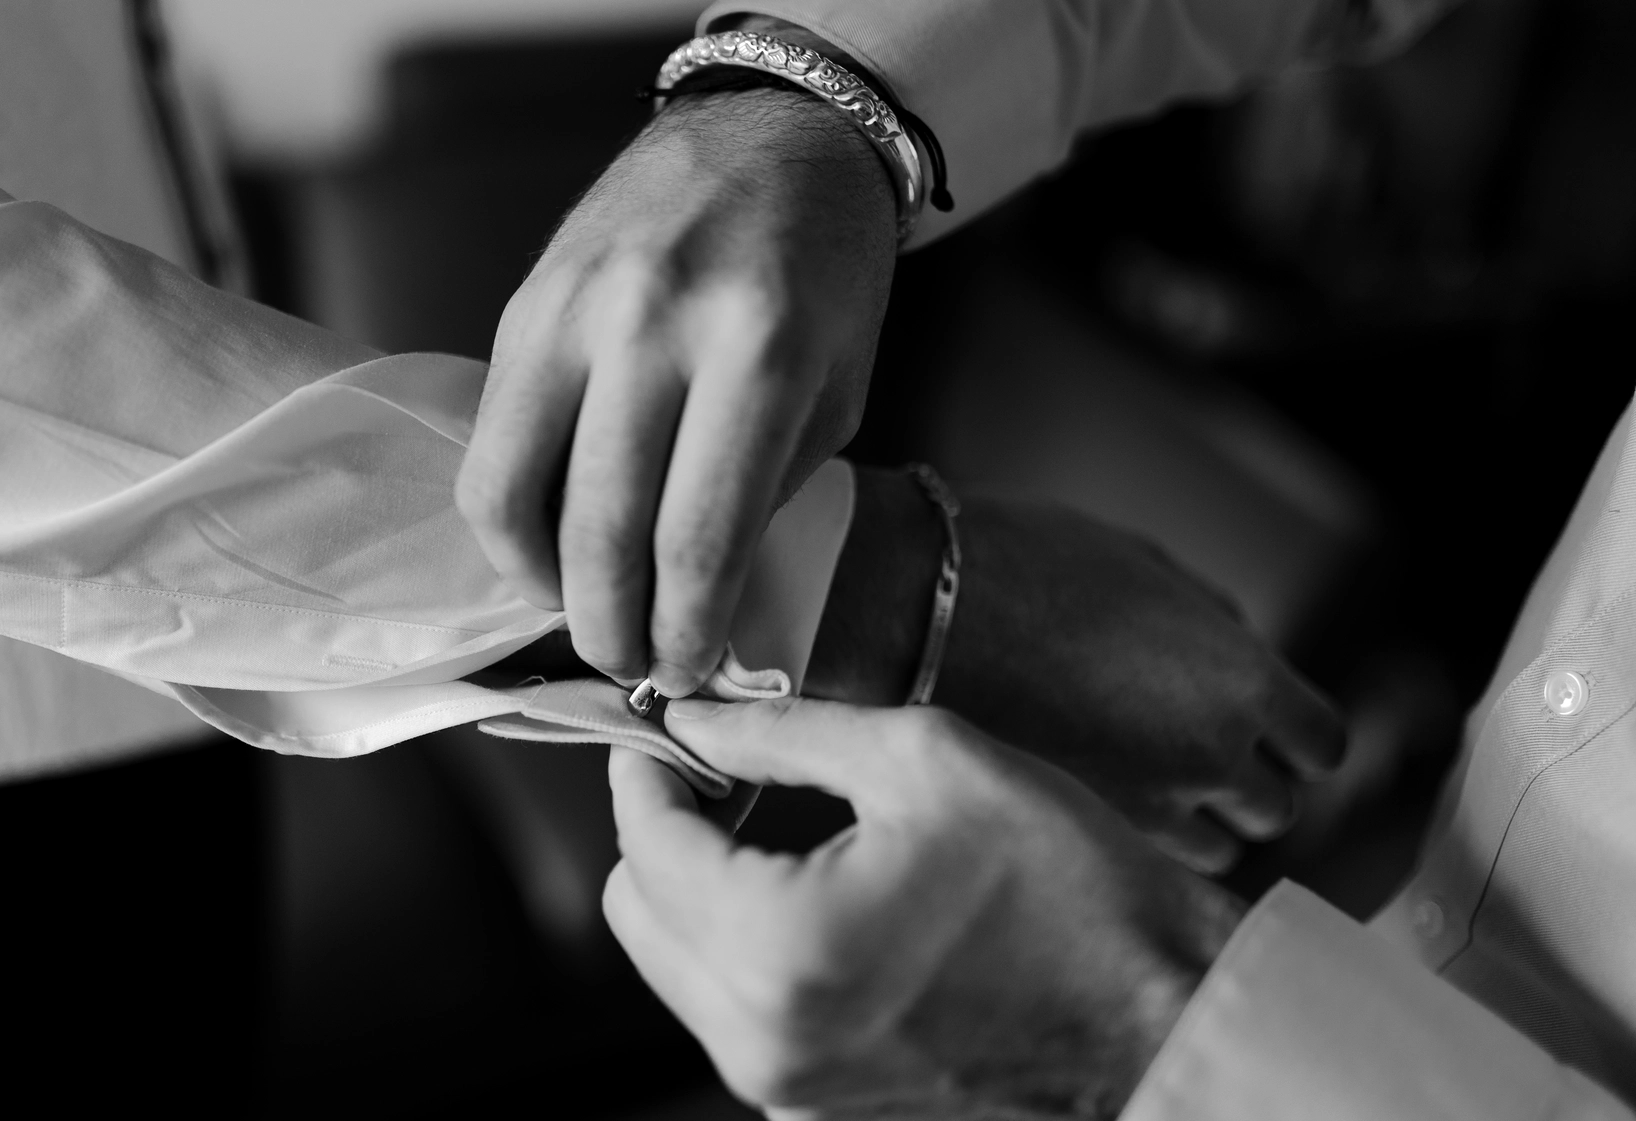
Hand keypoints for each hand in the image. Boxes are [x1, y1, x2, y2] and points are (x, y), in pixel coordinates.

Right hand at [456, 80, 895, 696]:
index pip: (698, 534)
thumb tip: (692, 606)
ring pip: (515, 491)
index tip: (684, 672)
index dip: (685, 629)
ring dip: (542, 582)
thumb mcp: (837, 392)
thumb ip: (763, 495)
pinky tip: (550, 539)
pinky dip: (512, 514)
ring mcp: (576, 307)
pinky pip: (493, 438)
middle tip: (628, 665)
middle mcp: (655, 321)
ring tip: (581, 611)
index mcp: (762, 348)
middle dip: (612, 627)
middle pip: (600, 528)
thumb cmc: (826, 278)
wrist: (772, 134)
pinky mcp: (525, 302)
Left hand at [604, 698, 1244, 1119]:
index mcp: (781, 948)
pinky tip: (811, 888)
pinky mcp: (816, 1104)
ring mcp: (788, 1087)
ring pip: (675, 964)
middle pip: (637, 911)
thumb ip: (781, 733)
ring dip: (702, 885)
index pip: (645, 842)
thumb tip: (691, 717)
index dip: (646, 764)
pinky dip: (744, 945)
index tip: (666, 721)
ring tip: (773, 821)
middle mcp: (764, 1040)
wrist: (1162, 1010)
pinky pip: (732, 1009)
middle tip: (722, 766)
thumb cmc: (1071, 883)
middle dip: (665, 828)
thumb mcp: (925, 760)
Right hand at [804, 468, 1346, 871]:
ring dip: (1189, 827)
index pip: (1322, 745)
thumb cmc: (1017, 568)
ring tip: (1131, 784)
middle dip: (1241, 786)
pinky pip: (1138, 865)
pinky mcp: (1076, 840)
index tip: (1261, 727)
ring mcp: (1142, 811)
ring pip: (1211, 855)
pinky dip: (1129, 846)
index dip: (1292, 736)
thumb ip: (1211, 619)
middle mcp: (1208, 758)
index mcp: (1241, 680)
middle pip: (1274, 811)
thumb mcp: (1141, 563)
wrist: (911, 611)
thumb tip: (1238, 650)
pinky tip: (1087, 805)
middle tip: (1188, 753)